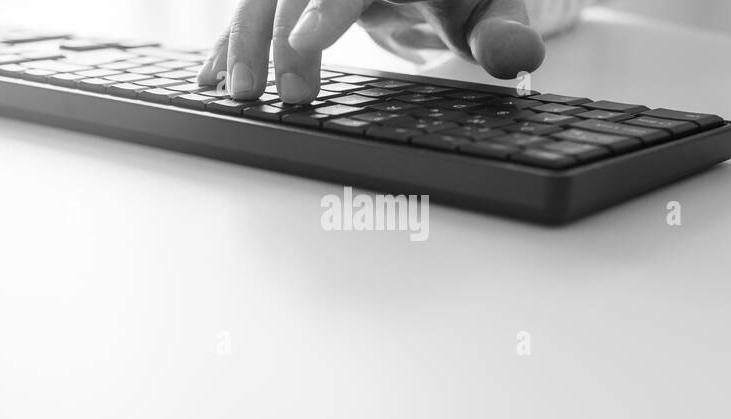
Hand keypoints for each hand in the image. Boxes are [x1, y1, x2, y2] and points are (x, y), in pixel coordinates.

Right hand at [198, 0, 545, 102]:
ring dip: (246, 41)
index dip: (331, 4)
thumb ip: (504, 32)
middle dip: (284, 36)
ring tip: (239, 94)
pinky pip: (252, 5)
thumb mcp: (490, 6)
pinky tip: (210, 77)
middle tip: (291, 97)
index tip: (310, 39)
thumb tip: (521, 58)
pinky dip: (229, 41)